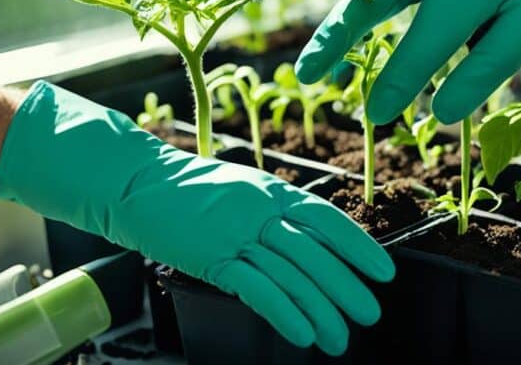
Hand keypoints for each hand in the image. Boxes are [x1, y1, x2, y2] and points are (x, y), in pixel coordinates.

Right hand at [0, 82, 393, 355]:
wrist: (136, 183)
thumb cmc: (190, 190)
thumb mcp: (242, 190)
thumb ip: (276, 214)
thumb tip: (315, 247)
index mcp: (272, 191)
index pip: (327, 219)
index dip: (358, 246)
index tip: (384, 272)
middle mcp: (260, 210)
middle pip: (314, 253)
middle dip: (346, 286)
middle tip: (369, 314)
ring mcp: (234, 233)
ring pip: (290, 275)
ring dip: (319, 310)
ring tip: (339, 337)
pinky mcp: (210, 257)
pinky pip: (256, 288)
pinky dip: (283, 312)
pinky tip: (302, 334)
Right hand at [295, 0, 520, 123]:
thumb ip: (485, 70)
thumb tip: (439, 113)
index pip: (421, 45)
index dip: (397, 83)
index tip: (376, 117)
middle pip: (370, 4)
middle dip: (335, 42)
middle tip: (306, 76)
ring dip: (340, 29)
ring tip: (316, 67)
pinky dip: (359, 15)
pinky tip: (346, 44)